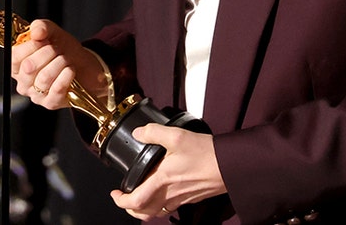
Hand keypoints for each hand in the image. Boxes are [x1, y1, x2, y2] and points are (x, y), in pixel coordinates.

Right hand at [11, 19, 106, 107]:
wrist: (85, 66)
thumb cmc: (64, 50)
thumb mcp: (53, 33)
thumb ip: (42, 27)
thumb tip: (36, 31)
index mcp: (18, 65)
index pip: (15, 57)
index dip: (31, 45)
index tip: (44, 39)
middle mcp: (23, 82)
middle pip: (28, 67)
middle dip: (47, 52)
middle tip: (57, 49)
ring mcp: (36, 94)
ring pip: (44, 77)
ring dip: (59, 63)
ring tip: (66, 59)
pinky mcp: (50, 103)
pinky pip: (56, 89)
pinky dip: (66, 76)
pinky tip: (70, 70)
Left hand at [110, 124, 226, 219]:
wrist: (230, 166)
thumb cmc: (206, 153)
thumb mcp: (177, 136)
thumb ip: (154, 132)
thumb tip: (138, 133)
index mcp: (162, 180)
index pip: (135, 201)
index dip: (121, 201)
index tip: (115, 194)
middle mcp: (170, 194)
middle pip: (144, 213)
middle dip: (130, 209)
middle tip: (124, 199)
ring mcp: (181, 199)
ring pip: (157, 212)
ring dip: (145, 209)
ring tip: (141, 198)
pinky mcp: (191, 198)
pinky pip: (171, 208)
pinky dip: (161, 205)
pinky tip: (163, 192)